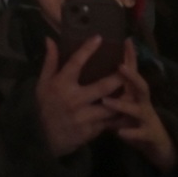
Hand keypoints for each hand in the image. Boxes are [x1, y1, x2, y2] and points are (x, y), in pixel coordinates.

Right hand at [35, 36, 124, 159]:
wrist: (43, 139)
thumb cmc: (45, 107)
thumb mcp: (42, 83)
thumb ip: (50, 61)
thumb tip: (50, 39)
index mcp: (61, 84)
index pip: (75, 62)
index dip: (87, 49)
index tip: (100, 38)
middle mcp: (74, 99)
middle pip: (102, 86)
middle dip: (119, 77)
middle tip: (129, 66)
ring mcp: (84, 116)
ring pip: (110, 105)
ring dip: (123, 97)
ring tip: (134, 87)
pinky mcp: (91, 130)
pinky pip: (109, 121)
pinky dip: (119, 115)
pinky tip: (128, 108)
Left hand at [106, 42, 176, 173]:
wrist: (156, 142)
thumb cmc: (132, 118)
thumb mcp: (123, 100)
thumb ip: (109, 87)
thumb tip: (90, 70)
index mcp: (134, 91)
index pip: (132, 70)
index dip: (130, 56)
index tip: (126, 40)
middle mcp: (142, 101)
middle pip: (140, 85)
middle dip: (131, 75)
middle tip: (119, 66)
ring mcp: (146, 117)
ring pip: (137, 109)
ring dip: (123, 105)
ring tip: (106, 101)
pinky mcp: (147, 134)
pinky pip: (138, 134)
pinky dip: (130, 133)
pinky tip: (119, 132)